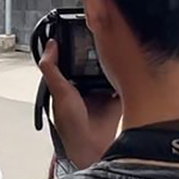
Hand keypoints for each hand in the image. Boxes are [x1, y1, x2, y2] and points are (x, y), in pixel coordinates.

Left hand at [38, 40, 121, 168]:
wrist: (92, 147)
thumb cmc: (70, 126)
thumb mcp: (58, 92)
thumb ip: (52, 68)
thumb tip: (50, 45)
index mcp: (70, 83)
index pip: (75, 58)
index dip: (80, 46)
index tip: (87, 31)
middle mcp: (86, 86)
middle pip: (95, 62)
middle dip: (102, 53)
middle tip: (108, 41)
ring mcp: (102, 92)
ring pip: (111, 70)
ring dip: (115, 64)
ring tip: (120, 53)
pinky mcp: (117, 99)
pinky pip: (123, 83)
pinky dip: (127, 77)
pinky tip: (129, 69)